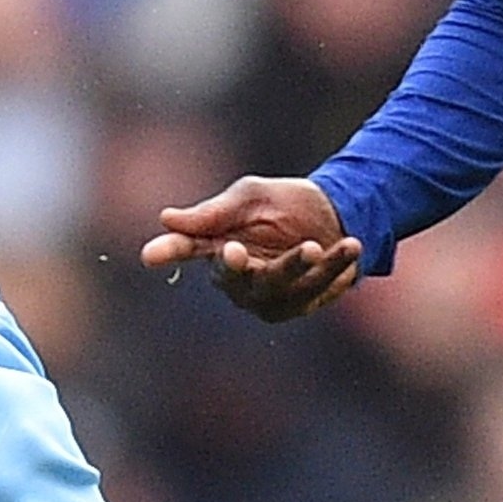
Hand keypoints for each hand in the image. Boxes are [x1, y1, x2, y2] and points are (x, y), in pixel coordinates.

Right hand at [142, 176, 362, 322]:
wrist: (333, 214)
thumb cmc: (284, 203)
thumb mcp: (251, 196)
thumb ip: (215, 212)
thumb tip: (166, 218)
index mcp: (216, 247)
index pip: (185, 249)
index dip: (169, 252)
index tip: (151, 255)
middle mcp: (237, 278)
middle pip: (239, 279)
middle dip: (261, 267)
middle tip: (288, 247)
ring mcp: (267, 297)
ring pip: (282, 288)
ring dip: (310, 266)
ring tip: (334, 242)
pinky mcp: (298, 305)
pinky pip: (314, 292)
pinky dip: (335, 270)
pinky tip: (351, 246)